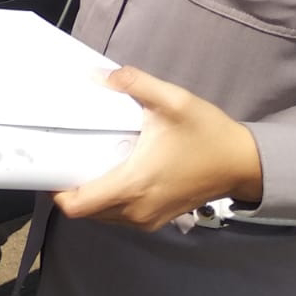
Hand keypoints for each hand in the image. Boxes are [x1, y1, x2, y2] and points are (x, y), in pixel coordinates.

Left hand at [52, 66, 263, 231]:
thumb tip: (98, 76)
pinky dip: (107, 200)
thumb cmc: (208, 134)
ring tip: (84, 163)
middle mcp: (136, 210)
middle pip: (86, 212)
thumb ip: (134, 83)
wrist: (244, 164)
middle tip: (65, 157)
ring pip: (102, 216)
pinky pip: (119, 216)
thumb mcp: (172, 101)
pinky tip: (109, 172)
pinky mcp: (157, 219)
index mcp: (133, 184)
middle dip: (69, 189)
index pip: (78, 205)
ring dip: (89, 195)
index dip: (56, 192)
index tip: (50, 166)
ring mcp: (148, 219)